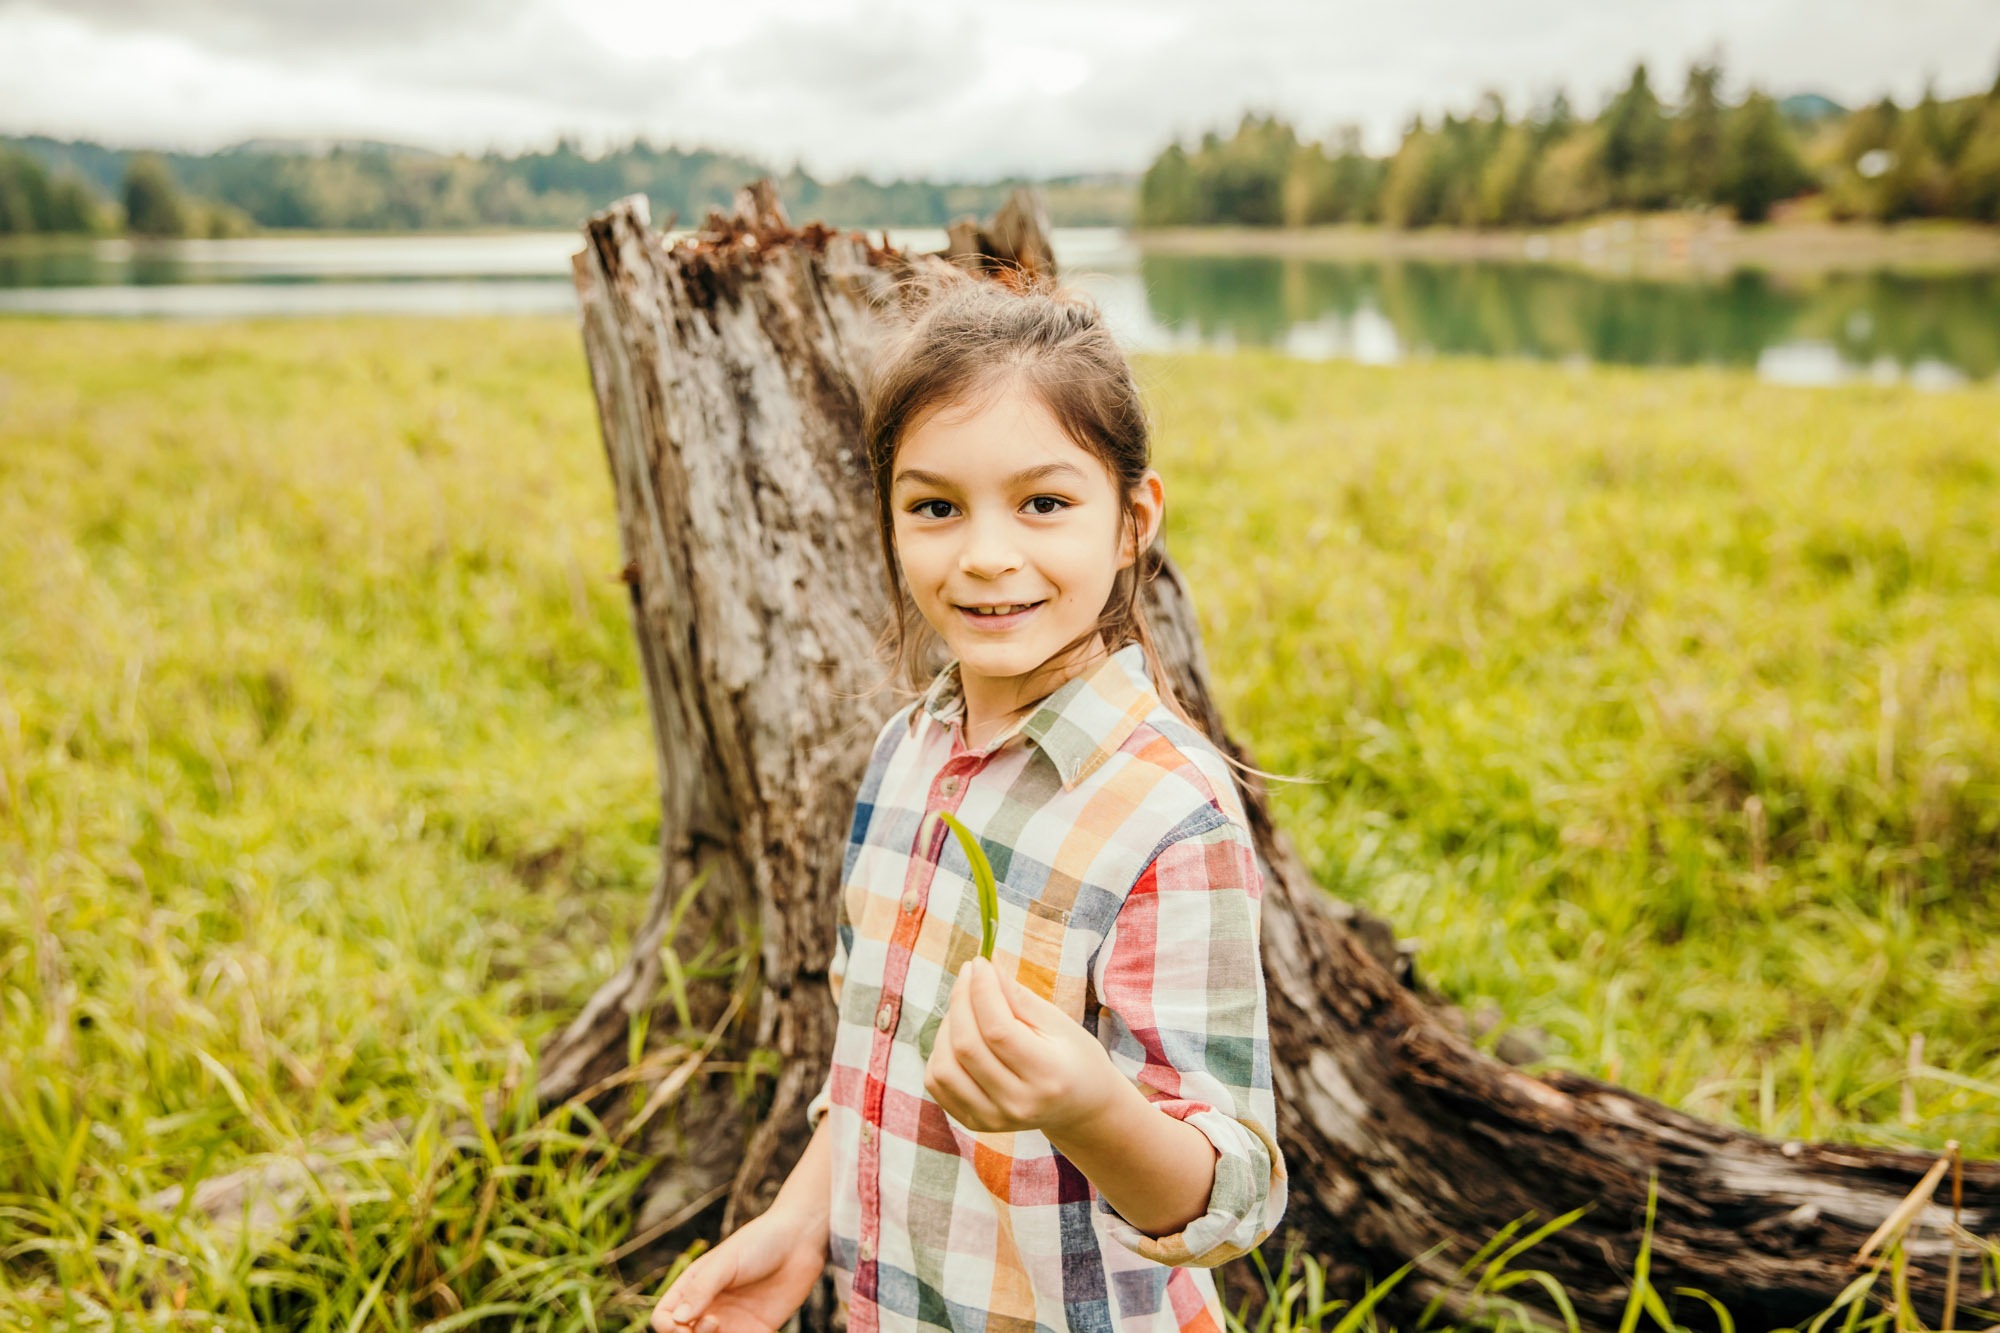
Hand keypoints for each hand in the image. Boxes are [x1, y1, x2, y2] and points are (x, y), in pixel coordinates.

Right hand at [647, 1204, 826, 1332]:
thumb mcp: (727, 1262)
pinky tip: (756, 1330)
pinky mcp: (757, 1331)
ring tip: (727, 1330)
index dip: (667, 1327)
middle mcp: (709, 1308)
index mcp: (694, 1287)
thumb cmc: (760, 1242)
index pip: (665, 1318)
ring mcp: (732, 1322)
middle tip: (714, 1323)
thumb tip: (677, 1320)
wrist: (801, 1240)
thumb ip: (702, 1289)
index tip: (684, 1323)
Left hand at [923, 955, 1120, 1136]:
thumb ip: (1018, 997)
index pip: (998, 1030)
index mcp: (1048, 1076)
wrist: (1080, 1108)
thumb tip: (984, 966)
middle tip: (969, 974)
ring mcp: (993, 1119)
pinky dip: (940, 1051)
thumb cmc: (1073, 1057)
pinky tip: (959, 1035)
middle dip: (961, 1000)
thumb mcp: (1058, 1022)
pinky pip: (937, 1082)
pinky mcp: (975, 1122)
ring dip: (947, 1026)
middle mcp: (1018, 1104)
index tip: (979, 962)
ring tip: (966, 1007)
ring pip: (944, 1067)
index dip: (982, 990)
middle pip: (967, 1046)